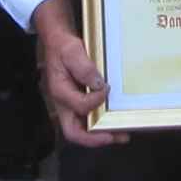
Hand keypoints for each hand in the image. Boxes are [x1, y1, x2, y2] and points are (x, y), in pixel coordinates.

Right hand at [32, 0, 124, 147]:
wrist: (58, 42)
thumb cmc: (63, 47)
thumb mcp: (72, 51)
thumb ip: (84, 68)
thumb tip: (99, 84)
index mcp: (59, 92)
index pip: (79, 106)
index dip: (96, 101)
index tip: (108, 89)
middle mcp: (63, 104)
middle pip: (74, 132)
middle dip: (95, 138)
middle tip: (115, 136)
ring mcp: (70, 106)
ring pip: (82, 131)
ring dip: (101, 135)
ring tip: (122, 135)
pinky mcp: (77, 104)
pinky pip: (88, 120)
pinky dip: (101, 125)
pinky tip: (116, 122)